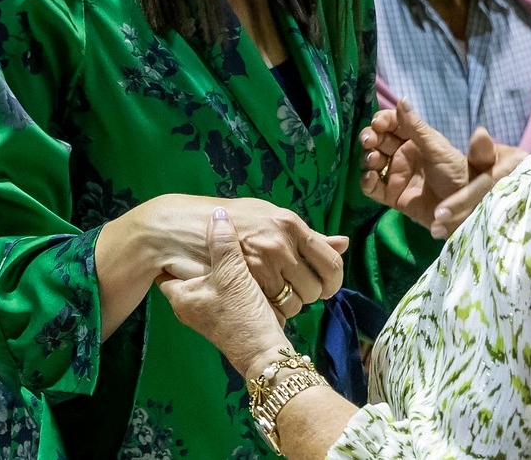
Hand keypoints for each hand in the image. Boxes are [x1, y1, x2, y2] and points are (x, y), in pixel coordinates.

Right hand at [139, 195, 348, 318]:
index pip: (331, 265)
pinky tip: (259, 302)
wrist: (186, 226)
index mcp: (291, 224)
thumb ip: (309, 236)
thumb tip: (344, 243)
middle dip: (308, 296)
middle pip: (315, 290)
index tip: (325, 288)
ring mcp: (262, 264)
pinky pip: (273, 309)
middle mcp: (280, 244)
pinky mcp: (244, 284)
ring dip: (289, 305)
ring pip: (295, 303)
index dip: (332, 283)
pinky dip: (271, 312)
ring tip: (272, 294)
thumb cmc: (235, 220)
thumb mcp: (272, 219)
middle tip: (292, 290)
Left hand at [159, 208, 290, 377]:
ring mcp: (207, 315)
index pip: (165, 268)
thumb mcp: (232, 275)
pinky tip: (242, 268)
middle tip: (202, 234)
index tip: (180, 232)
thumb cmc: (242, 317)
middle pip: (187, 273)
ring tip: (225, 246)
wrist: (265, 355)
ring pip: (206, 282)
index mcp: (181, 296)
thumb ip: (223, 244)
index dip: (173, 249)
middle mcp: (189, 307)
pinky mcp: (226, 318)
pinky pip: (221, 292)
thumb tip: (218, 214)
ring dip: (215, 267)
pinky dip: (228, 280)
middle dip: (196, 255)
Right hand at [359, 100, 520, 237]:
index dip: (382, 120)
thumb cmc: (456, 173)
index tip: (377, 123)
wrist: (464, 210)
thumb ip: (416, 126)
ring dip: (367, 157)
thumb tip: (401, 99)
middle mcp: (402, 154)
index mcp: (415, 140)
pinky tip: (370, 177)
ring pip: (371, 161)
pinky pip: (372, 187)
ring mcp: (396, 175)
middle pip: (377, 140)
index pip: (392, 123)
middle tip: (369, 141)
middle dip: (370, 137)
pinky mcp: (391, 195)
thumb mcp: (437, 148)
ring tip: (374, 160)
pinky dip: (366, 181)